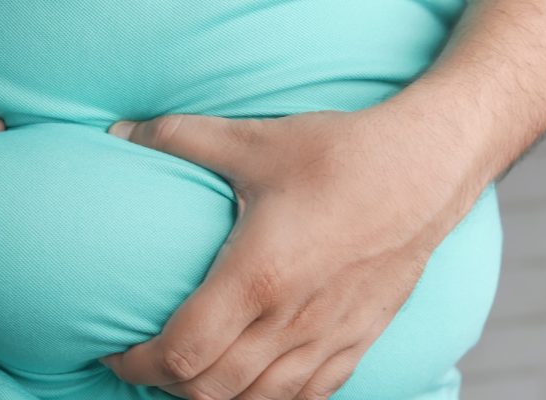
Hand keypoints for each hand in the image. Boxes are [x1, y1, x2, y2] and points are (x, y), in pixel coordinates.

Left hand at [100, 107, 484, 398]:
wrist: (428, 167)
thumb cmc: (341, 155)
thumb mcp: (253, 140)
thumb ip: (178, 138)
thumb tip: (118, 133)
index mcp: (258, 277)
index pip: (182, 353)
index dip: (138, 364)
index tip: (117, 351)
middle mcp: (292, 321)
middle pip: (212, 391)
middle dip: (166, 385)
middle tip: (147, 360)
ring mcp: (329, 338)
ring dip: (214, 397)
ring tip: (192, 371)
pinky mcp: (358, 341)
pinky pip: (307, 397)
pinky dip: (267, 399)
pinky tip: (251, 381)